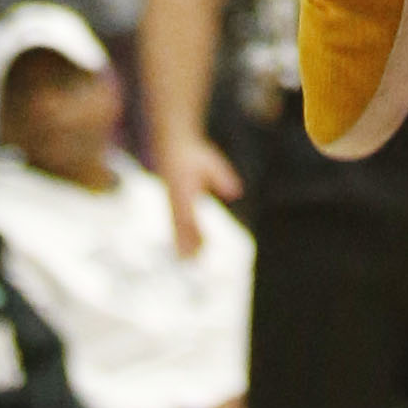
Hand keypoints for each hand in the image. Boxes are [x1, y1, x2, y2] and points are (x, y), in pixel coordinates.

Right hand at [158, 137, 241, 259]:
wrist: (172, 146)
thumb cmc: (192, 155)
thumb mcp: (209, 162)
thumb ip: (222, 177)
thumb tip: (235, 191)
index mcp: (183, 190)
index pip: (189, 215)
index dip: (195, 231)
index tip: (200, 246)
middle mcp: (176, 200)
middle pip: (182, 227)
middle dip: (188, 244)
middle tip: (193, 261)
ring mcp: (173, 203)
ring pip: (178, 228)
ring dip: (183, 245)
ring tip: (188, 262)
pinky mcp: (173, 204)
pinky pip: (177, 224)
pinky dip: (182, 238)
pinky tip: (186, 251)